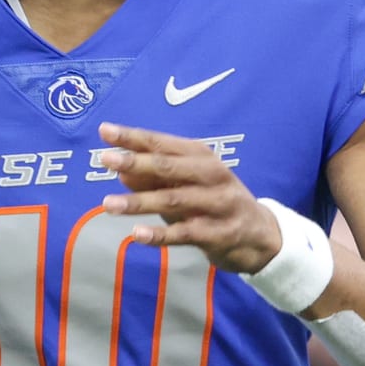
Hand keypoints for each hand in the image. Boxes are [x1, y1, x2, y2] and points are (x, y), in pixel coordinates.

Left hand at [96, 122, 281, 273]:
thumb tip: (120, 170)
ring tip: (108, 204)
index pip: (162, 143)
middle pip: (168, 166)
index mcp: (201, 156)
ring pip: (173, 200)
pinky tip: (136, 234)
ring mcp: (216, 204)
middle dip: (135, 161)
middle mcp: (211, 175)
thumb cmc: (215, 201)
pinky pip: (184, 233)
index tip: (105, 131)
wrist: (260, 235)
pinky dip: (159, 234)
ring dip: (139, 202)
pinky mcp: (218, 234)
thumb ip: (154, 177)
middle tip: (104, 159)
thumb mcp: (186, 184)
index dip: (133, 137)